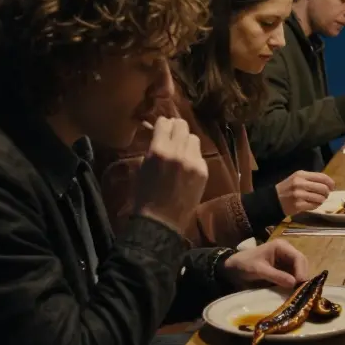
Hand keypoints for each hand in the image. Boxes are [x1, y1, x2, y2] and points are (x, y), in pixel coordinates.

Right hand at [133, 116, 208, 230]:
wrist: (160, 222)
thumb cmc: (143, 196)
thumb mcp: (141, 168)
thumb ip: (151, 148)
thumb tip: (158, 134)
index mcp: (158, 150)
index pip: (165, 122)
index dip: (162, 124)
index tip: (161, 128)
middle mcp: (178, 152)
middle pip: (182, 125)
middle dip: (176, 129)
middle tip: (172, 136)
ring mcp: (193, 162)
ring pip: (193, 138)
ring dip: (186, 141)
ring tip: (180, 151)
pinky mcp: (203, 171)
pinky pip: (199, 155)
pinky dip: (193, 156)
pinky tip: (186, 166)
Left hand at [221, 239, 310, 289]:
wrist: (232, 269)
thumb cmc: (244, 265)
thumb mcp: (259, 270)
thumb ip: (276, 275)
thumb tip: (294, 283)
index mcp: (281, 246)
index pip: (298, 257)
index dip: (301, 271)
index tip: (300, 284)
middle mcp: (287, 251)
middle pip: (302, 264)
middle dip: (302, 276)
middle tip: (301, 291)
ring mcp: (286, 261)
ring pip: (299, 271)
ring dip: (299, 281)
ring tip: (298, 292)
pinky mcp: (283, 269)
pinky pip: (293, 276)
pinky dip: (294, 283)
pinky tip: (293, 291)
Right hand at [275, 170, 334, 216]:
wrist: (273, 199)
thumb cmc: (288, 188)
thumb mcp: (297, 178)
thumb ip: (311, 179)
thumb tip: (329, 183)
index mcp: (301, 174)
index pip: (322, 177)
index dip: (330, 182)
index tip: (332, 187)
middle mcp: (300, 183)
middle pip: (323, 188)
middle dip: (327, 193)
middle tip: (325, 195)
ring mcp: (299, 195)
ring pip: (320, 198)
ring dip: (322, 200)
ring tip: (318, 200)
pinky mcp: (298, 205)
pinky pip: (314, 206)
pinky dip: (316, 206)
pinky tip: (312, 204)